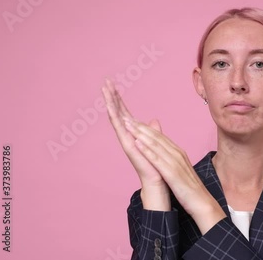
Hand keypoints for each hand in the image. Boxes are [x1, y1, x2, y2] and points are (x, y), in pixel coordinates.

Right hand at [101, 78, 169, 209]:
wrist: (157, 180)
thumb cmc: (156, 164)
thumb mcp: (156, 142)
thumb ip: (152, 130)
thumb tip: (154, 120)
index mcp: (135, 133)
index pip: (125, 112)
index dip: (119, 99)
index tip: (113, 85)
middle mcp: (128, 135)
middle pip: (118, 112)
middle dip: (112, 97)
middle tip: (106, 81)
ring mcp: (126, 139)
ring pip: (116, 117)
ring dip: (110, 103)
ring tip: (105, 89)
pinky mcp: (128, 145)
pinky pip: (120, 128)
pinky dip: (115, 117)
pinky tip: (110, 107)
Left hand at [121, 115, 226, 234]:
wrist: (202, 202)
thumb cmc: (191, 188)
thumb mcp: (180, 170)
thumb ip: (172, 159)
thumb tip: (164, 153)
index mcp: (178, 153)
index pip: (160, 137)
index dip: (146, 128)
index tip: (134, 121)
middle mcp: (177, 154)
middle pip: (157, 137)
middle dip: (141, 127)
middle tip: (128, 118)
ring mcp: (175, 163)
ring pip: (156, 145)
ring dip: (141, 134)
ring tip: (129, 125)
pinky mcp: (172, 173)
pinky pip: (157, 160)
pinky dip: (147, 150)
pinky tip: (137, 143)